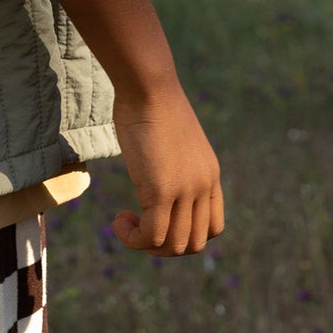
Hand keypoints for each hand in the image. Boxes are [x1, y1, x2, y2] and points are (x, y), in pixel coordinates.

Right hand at [111, 81, 223, 255]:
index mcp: (210, 176)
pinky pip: (152, 235)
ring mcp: (185, 190)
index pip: (213, 228)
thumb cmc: (152, 103)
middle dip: (164, 246)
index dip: (185, 234)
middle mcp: (203, 186)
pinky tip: (119, 221)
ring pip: (174, 245)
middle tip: (138, 226)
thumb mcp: (173, 139)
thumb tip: (157, 168)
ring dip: (146, 244)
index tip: (158, 219)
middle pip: (194, 244)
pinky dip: (133, 238)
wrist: (148, 86)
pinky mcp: (162, 190)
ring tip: (126, 223)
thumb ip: (174, 162)